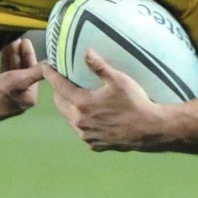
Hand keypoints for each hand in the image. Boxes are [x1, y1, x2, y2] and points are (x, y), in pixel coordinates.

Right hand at [0, 37, 42, 119]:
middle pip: (20, 73)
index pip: (32, 72)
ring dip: (8, 60)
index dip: (29, 55)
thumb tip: (53, 63)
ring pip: (9, 75)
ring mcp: (3, 100)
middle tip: (15, 40)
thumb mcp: (22, 78)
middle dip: (18, 56)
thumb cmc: (1, 92)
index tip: (24, 41)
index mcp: (28, 97)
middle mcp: (18, 100)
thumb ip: (38, 70)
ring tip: (5, 45)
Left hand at [41, 49, 162, 150]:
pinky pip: (81, 131)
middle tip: (64, 81)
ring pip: (69, 118)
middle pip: (60, 103)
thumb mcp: (118, 80)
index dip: (50, 75)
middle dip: (59, 91)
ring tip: (77, 97)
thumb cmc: (136, 102)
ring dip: (69, 107)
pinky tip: (90, 115)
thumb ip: (99, 66)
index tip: (46, 66)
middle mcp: (80, 122)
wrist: (152, 130)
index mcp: (83, 104)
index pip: (59, 86)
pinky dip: (81, 122)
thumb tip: (86, 52)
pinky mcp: (95, 145)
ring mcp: (87, 136)